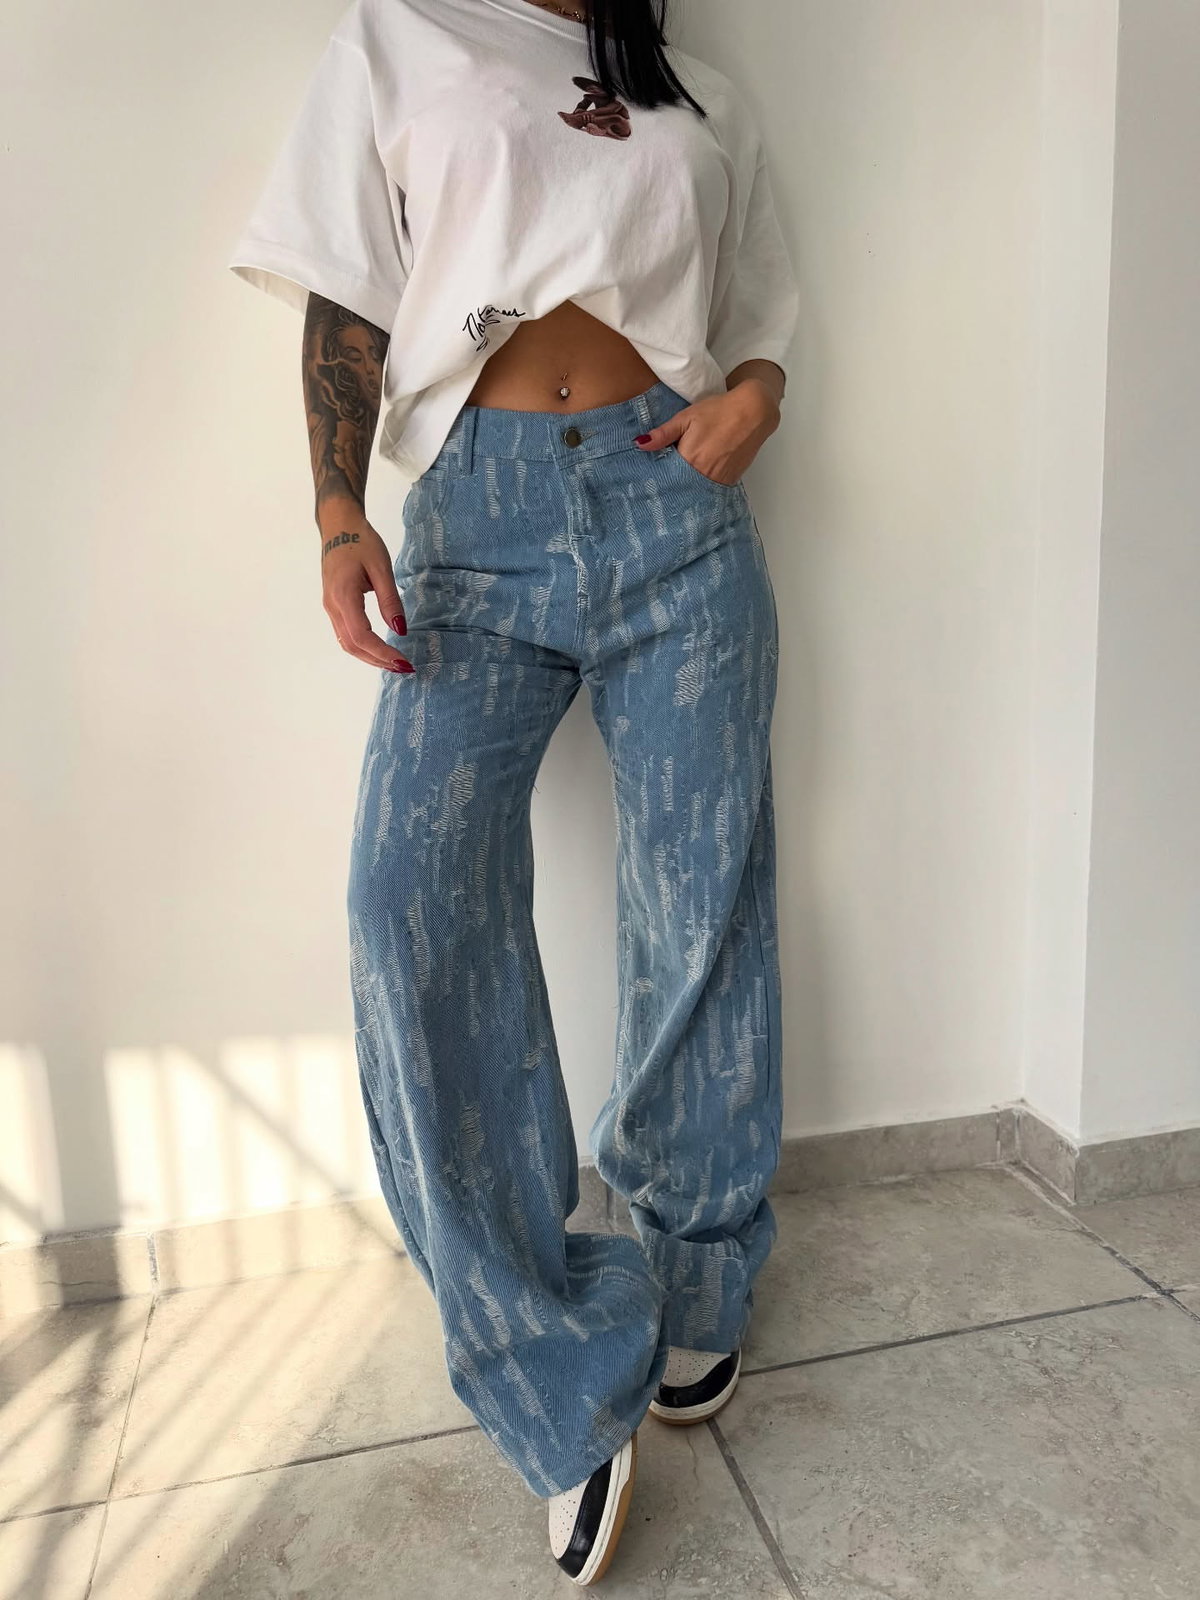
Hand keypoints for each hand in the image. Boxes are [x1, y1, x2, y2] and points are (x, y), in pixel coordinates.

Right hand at [319, 505, 412, 672]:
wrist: (339, 526)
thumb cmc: (361, 541)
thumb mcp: (381, 568)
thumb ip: (390, 600)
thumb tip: (400, 630)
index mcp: (343, 596)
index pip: (362, 636)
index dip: (383, 653)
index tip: (404, 662)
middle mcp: (332, 606)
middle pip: (353, 646)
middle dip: (378, 660)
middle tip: (404, 668)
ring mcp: (330, 607)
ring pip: (347, 643)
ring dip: (370, 657)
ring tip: (395, 663)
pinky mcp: (333, 606)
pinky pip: (345, 634)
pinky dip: (363, 647)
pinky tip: (380, 649)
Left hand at [633, 378, 781, 485]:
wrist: (753, 412)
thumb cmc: (719, 411)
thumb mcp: (686, 417)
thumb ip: (663, 434)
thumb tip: (640, 443)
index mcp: (689, 459)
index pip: (665, 477)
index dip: (657, 477)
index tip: (649, 478)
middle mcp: (703, 473)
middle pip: (680, 487)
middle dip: (671, 485)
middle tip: (662, 483)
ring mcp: (718, 479)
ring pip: (695, 490)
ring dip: (686, 487)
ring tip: (680, 480)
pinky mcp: (730, 480)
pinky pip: (710, 488)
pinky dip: (702, 485)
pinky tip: (698, 476)